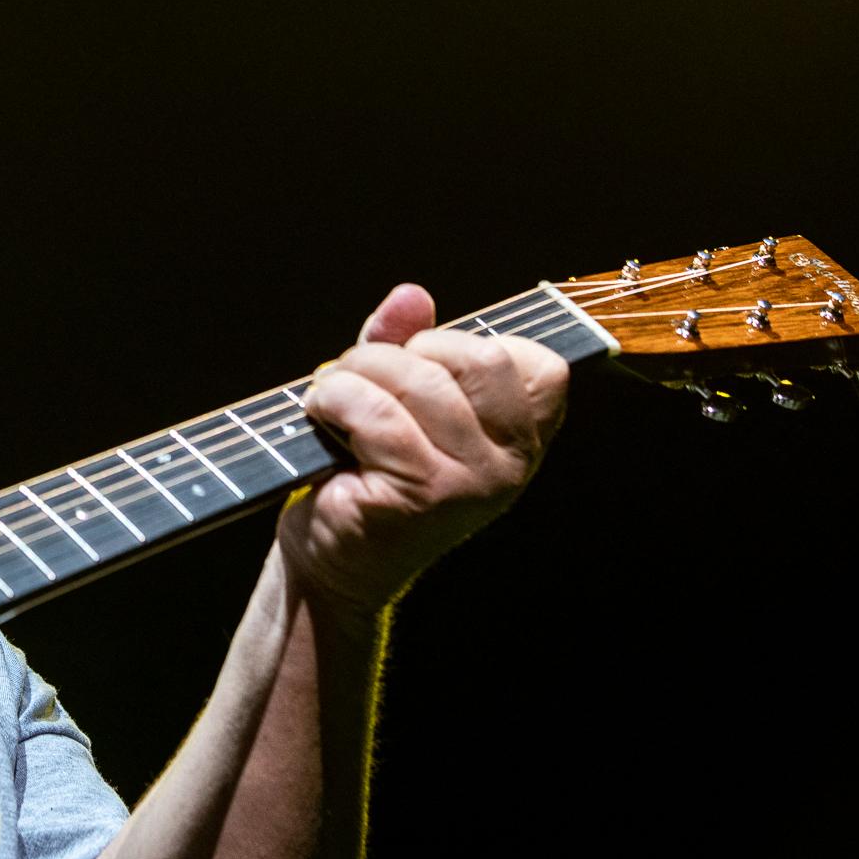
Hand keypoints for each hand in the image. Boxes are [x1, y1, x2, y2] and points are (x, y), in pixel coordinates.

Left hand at [279, 283, 568, 618]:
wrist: (327, 563)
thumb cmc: (361, 475)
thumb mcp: (392, 399)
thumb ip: (406, 344)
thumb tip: (412, 294)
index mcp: (519, 439)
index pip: (539, 365)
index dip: (468, 345)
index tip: (419, 366)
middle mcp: (510, 465)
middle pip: (478, 358)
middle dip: (403, 351)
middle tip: (359, 377)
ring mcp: (472, 484)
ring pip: (420, 381)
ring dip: (356, 373)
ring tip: (331, 399)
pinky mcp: (422, 497)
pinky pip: (379, 416)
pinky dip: (335, 401)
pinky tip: (320, 417)